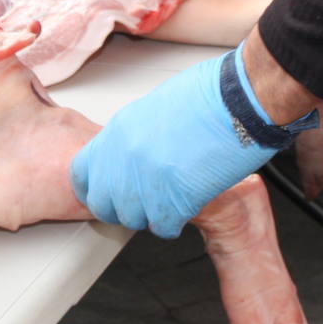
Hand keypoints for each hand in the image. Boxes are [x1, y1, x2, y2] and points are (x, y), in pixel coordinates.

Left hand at [70, 46, 316, 237]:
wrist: (241, 101)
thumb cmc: (210, 96)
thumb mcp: (154, 108)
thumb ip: (133, 137)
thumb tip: (128, 156)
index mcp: (117, 132)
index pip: (81, 173)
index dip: (95, 188)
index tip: (108, 192)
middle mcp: (124, 158)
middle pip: (103, 204)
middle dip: (121, 208)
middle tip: (144, 202)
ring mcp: (146, 180)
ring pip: (132, 219)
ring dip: (150, 215)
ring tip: (171, 200)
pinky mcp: (173, 200)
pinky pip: (162, 227)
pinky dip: (174, 222)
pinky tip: (187, 206)